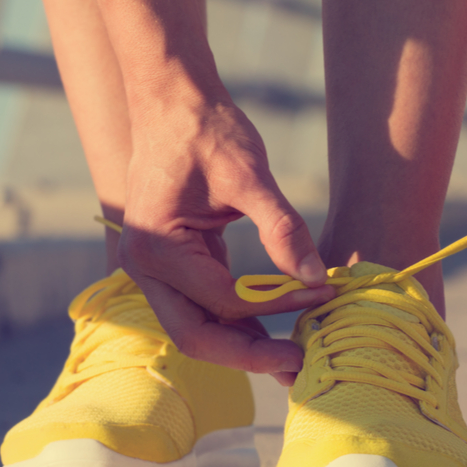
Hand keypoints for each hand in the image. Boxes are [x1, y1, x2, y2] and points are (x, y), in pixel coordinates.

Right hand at [119, 89, 333, 380]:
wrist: (173, 100)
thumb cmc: (205, 130)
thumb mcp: (248, 174)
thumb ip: (281, 227)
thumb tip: (317, 277)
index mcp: (157, 248)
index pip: (224, 300)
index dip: (277, 303)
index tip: (322, 294)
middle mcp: (144, 267)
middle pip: (197, 336)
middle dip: (249, 355)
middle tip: (301, 366)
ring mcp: (152, 269)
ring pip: (197, 328)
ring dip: (243, 343)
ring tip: (294, 354)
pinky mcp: (170, 264)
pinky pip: (202, 305)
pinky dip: (236, 317)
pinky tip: (274, 324)